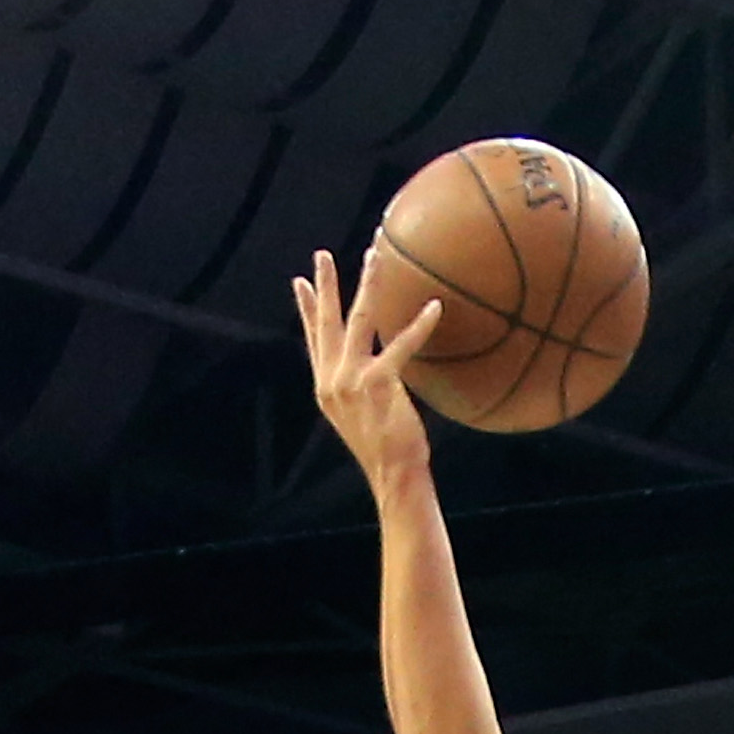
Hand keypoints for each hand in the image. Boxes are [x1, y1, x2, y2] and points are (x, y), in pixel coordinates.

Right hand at [294, 242, 444, 488]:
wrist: (393, 478)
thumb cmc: (386, 451)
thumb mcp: (362, 417)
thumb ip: (360, 387)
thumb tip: (372, 366)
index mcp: (326, 388)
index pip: (314, 340)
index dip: (306, 310)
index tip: (300, 282)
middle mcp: (333, 381)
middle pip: (326, 323)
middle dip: (325, 286)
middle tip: (322, 255)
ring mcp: (352, 381)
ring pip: (359, 320)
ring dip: (367, 284)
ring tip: (375, 256)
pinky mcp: (377, 384)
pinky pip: (400, 346)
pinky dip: (419, 326)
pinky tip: (433, 308)